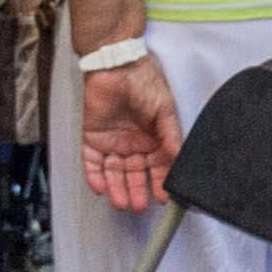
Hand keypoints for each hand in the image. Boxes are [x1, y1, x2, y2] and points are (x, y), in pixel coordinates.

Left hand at [77, 48, 182, 213]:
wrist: (116, 65)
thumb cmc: (144, 82)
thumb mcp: (165, 109)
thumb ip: (171, 135)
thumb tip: (179, 157)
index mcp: (153, 139)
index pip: (158, 167)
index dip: (160, 182)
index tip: (162, 197)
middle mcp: (134, 145)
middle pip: (134, 175)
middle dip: (137, 191)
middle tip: (139, 206)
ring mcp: (112, 143)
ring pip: (114, 173)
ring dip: (117, 189)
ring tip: (121, 204)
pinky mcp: (93, 139)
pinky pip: (92, 163)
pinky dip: (94, 176)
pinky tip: (100, 189)